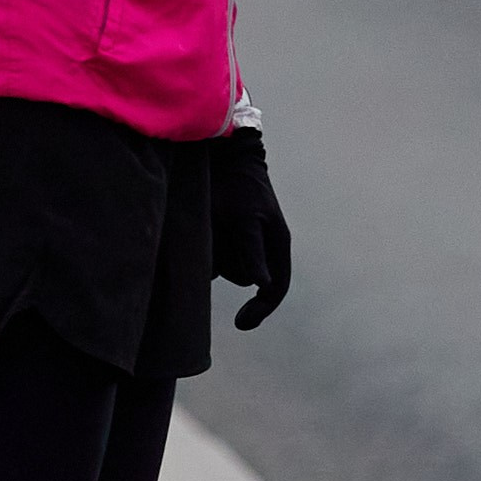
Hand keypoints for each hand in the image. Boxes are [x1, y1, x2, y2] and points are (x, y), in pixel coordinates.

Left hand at [210, 127, 291, 328]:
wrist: (223, 156)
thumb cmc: (239, 186)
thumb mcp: (246, 219)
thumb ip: (252, 252)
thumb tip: (263, 285)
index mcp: (277, 244)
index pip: (274, 289)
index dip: (260, 310)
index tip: (241, 324)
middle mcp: (261, 246)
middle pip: (242, 277)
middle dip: (227, 264)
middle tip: (217, 233)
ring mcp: (241, 241)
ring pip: (224, 267)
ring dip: (214, 254)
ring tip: (211, 221)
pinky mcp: (223, 234)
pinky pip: (212, 255)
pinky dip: (205, 247)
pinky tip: (203, 223)